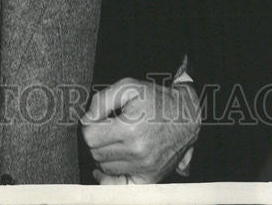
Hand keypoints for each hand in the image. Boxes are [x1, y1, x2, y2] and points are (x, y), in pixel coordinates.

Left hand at [81, 77, 200, 183]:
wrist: (185, 115)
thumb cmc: (156, 99)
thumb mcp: (129, 86)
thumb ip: (102, 100)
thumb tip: (87, 119)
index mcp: (130, 128)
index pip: (90, 136)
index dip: (90, 125)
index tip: (98, 120)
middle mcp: (137, 151)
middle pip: (95, 153)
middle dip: (97, 139)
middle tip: (108, 128)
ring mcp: (144, 167)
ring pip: (104, 167)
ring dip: (105, 155)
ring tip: (117, 141)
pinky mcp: (150, 177)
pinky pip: (119, 185)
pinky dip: (110, 177)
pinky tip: (111, 165)